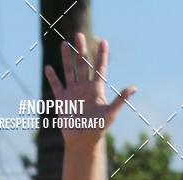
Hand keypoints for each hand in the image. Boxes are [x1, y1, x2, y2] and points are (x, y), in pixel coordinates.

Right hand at [45, 33, 135, 147]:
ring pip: (69, 71)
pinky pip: (57, 86)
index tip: (104, 41)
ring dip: (66, 58)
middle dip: (81, 50)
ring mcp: (73, 93)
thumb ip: (121, 99)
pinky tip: (49, 68)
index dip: (102, 55)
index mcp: (96, 89)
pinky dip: (52, 78)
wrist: (82, 141)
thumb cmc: (98, 129)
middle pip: (82, 65)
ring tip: (64, 44)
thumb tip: (134, 87)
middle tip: (79, 35)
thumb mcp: (111, 113)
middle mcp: (84, 88)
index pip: (100, 68)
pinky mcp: (62, 101)